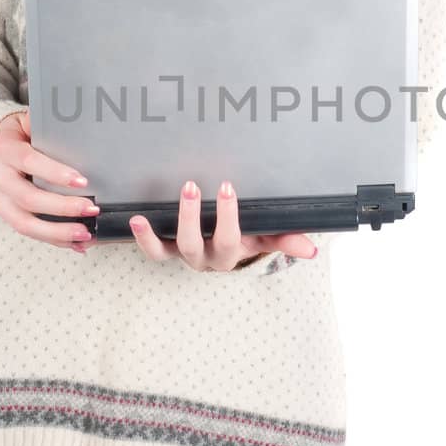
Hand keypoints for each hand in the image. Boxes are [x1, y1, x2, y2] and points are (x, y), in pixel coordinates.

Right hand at [0, 111, 99, 253]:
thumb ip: (45, 123)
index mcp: (4, 150)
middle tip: (91, 209)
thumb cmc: (14, 134)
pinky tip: (76, 244)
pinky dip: (54, 240)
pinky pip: (28, 231)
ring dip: (58, 233)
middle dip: (62, 207)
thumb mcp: (25, 122)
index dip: (55, 173)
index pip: (30, 163)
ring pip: (25, 223)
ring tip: (86, 234)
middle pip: (29, 198)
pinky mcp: (2, 214)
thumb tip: (78, 118)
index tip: (82, 181)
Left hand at [128, 179, 317, 272]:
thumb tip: (311, 249)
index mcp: (229, 255)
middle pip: (193, 244)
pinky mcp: (165, 249)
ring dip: (154, 235)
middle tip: (191, 187)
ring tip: (144, 216)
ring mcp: (183, 254)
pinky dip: (141, 238)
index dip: (227, 216)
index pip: (228, 239)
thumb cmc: (249, 235)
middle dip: (191, 217)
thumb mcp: (267, 237)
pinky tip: (133, 220)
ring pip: (168, 249)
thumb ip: (286, 240)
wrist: (228, 248)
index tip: (228, 187)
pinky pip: (152, 250)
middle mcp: (204, 258)